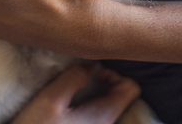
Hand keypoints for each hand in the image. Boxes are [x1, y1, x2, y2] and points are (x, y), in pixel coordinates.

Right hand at [12, 65, 140, 123]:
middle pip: (120, 97)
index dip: (113, 74)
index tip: (90, 73)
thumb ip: (73, 78)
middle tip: (78, 78)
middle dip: (102, 82)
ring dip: (92, 94)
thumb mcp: (50, 100)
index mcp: (104, 117)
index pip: (131, 88)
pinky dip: (86, 106)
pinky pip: (94, 116)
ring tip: (71, 90)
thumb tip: (90, 64)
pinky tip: (66, 106)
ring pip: (106, 106)